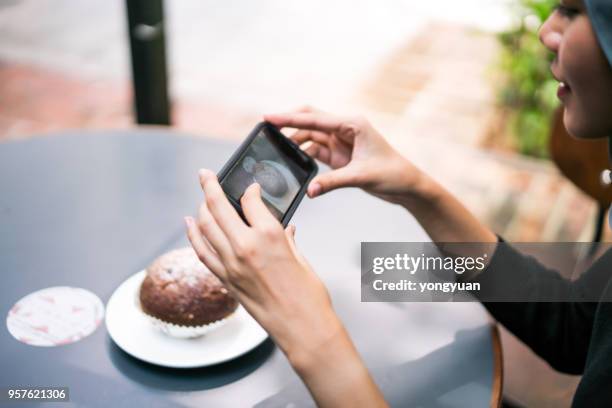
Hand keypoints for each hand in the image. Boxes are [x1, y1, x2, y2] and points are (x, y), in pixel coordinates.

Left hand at [184, 169, 342, 361]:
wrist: (303, 328)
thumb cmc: (309, 296)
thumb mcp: (301, 258)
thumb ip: (287, 239)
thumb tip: (283, 229)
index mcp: (270, 236)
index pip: (250, 200)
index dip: (249, 189)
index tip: (250, 187)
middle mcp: (245, 247)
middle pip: (218, 207)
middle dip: (209, 186)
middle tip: (205, 175)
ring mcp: (231, 265)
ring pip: (205, 227)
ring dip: (200, 208)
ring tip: (201, 197)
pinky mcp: (226, 281)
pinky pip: (202, 252)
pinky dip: (193, 236)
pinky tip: (189, 225)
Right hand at [265, 106, 424, 204]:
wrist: (407, 185)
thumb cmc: (393, 173)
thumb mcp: (361, 177)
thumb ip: (333, 183)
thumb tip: (310, 190)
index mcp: (352, 124)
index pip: (315, 118)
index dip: (290, 118)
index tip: (269, 117)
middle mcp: (344, 129)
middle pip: (310, 119)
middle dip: (288, 122)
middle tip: (265, 126)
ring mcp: (341, 141)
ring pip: (310, 135)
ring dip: (294, 140)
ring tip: (273, 146)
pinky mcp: (339, 155)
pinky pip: (315, 150)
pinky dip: (302, 154)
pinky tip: (290, 158)